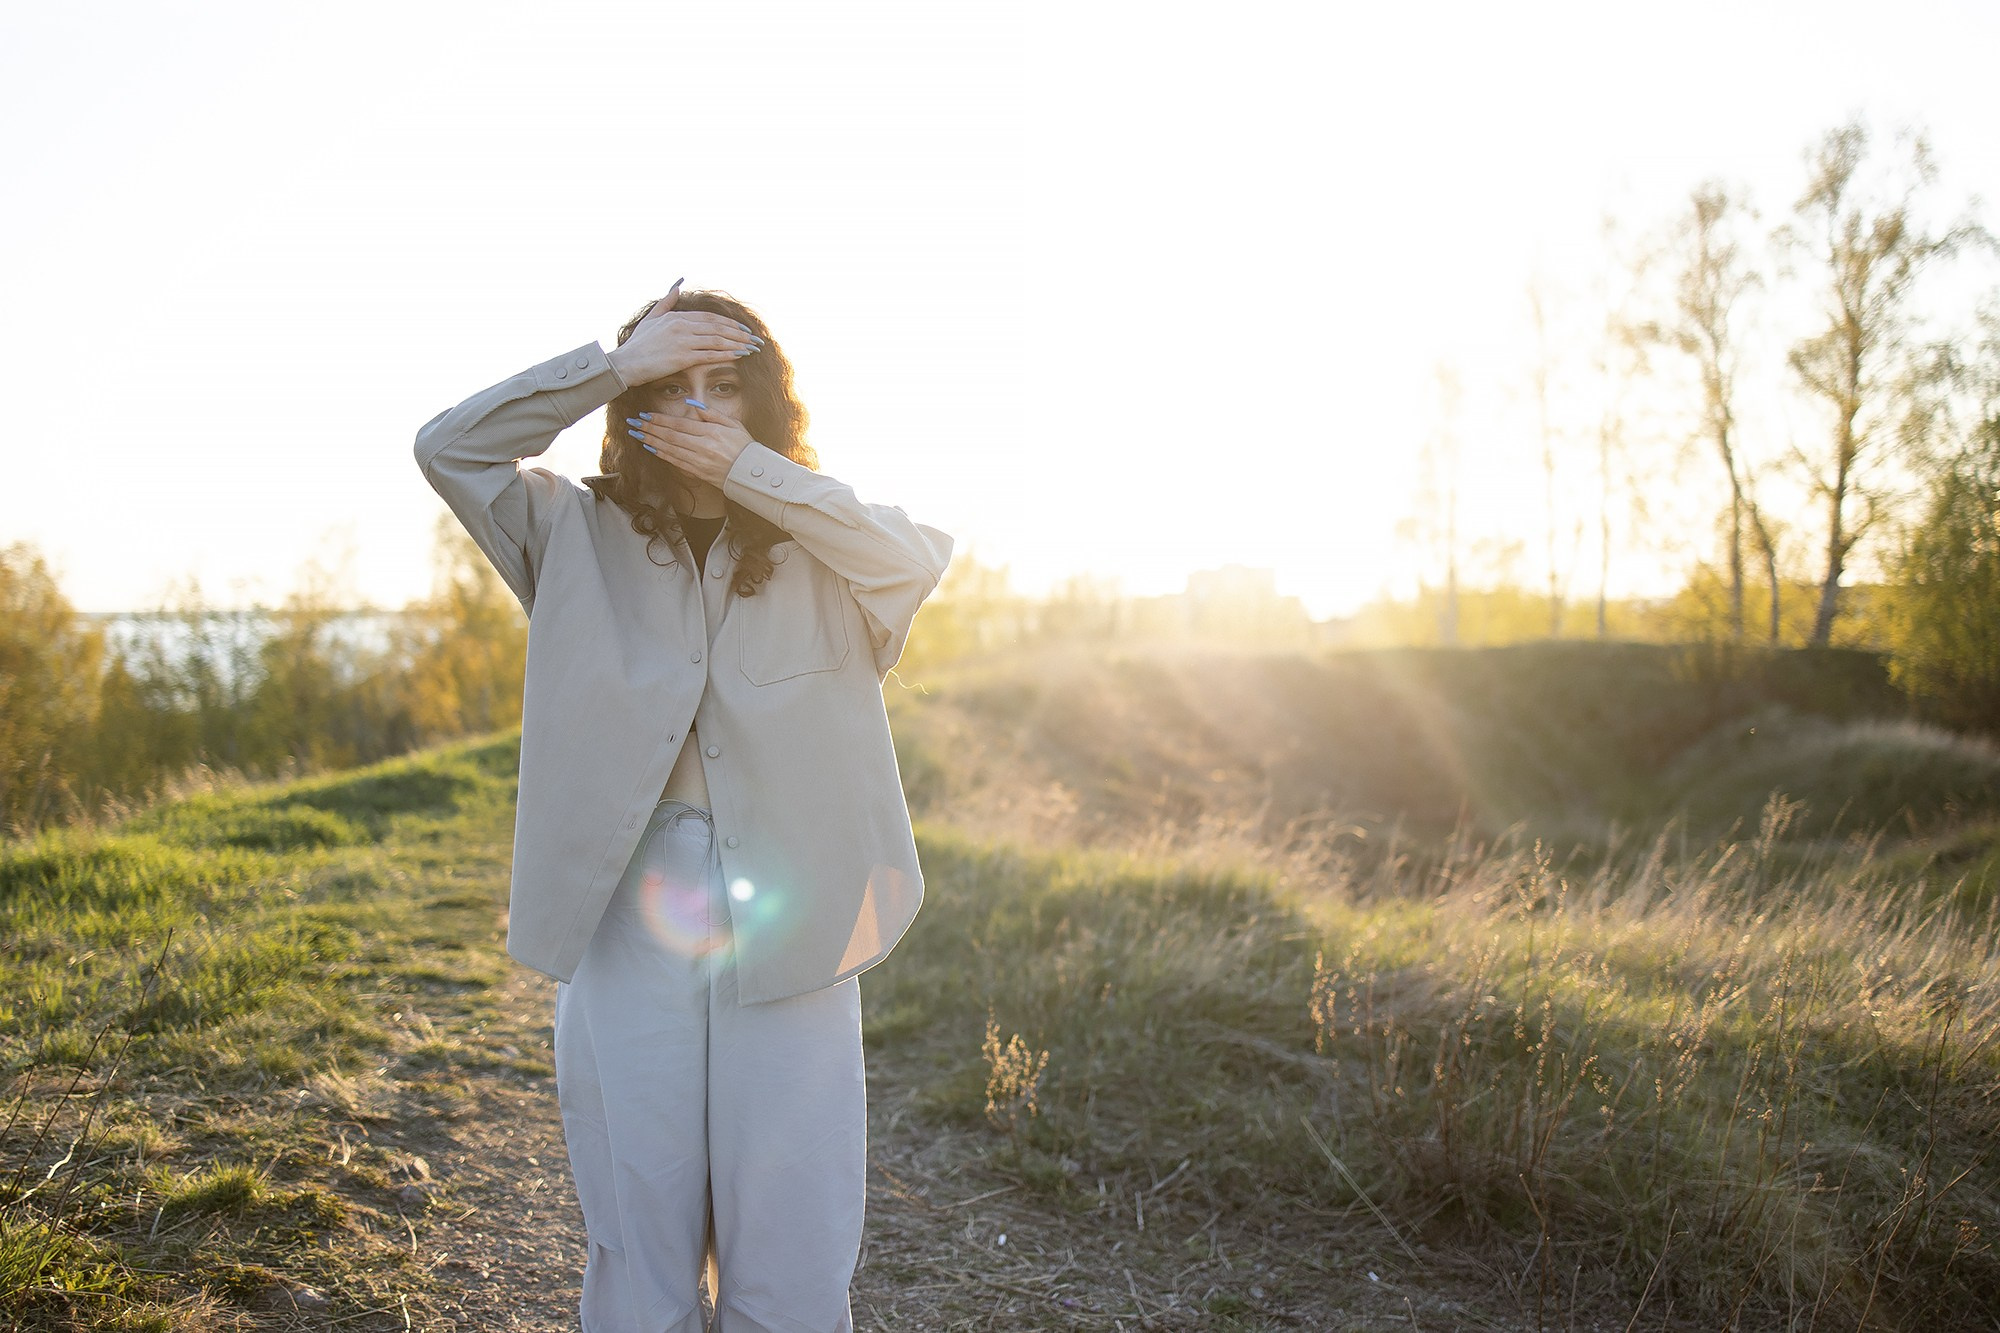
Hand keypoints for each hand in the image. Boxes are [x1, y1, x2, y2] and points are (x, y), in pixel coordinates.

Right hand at [606, 279, 762, 386]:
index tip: (743, 329)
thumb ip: (666, 302)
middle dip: (739, 333)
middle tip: (755, 339)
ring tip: (752, 348)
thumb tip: (678, 284)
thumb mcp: (651, 319)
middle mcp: (682, 326)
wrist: (626, 364)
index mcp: (676, 317)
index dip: (729, 323)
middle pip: (718, 327)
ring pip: (717, 340)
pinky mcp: (683, 357)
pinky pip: (710, 354)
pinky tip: (740, 355)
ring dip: (738, 343)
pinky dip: (728, 354)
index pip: (710, 318)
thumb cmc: (637, 345)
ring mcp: (683, 341)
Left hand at [626, 402, 756, 487]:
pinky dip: (661, 454)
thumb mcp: (733, 424)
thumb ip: (711, 413)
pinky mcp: (697, 472)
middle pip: (670, 436)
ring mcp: (698, 461)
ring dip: (650, 441)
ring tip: (637, 434)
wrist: (752, 473)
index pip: (679, 424)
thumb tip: (692, 403)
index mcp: (711, 432)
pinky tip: (651, 448)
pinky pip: (675, 462)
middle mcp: (702, 447)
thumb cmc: (745, 446)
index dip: (660, 419)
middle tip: (633, 423)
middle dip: (649, 429)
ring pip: (669, 449)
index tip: (645, 415)